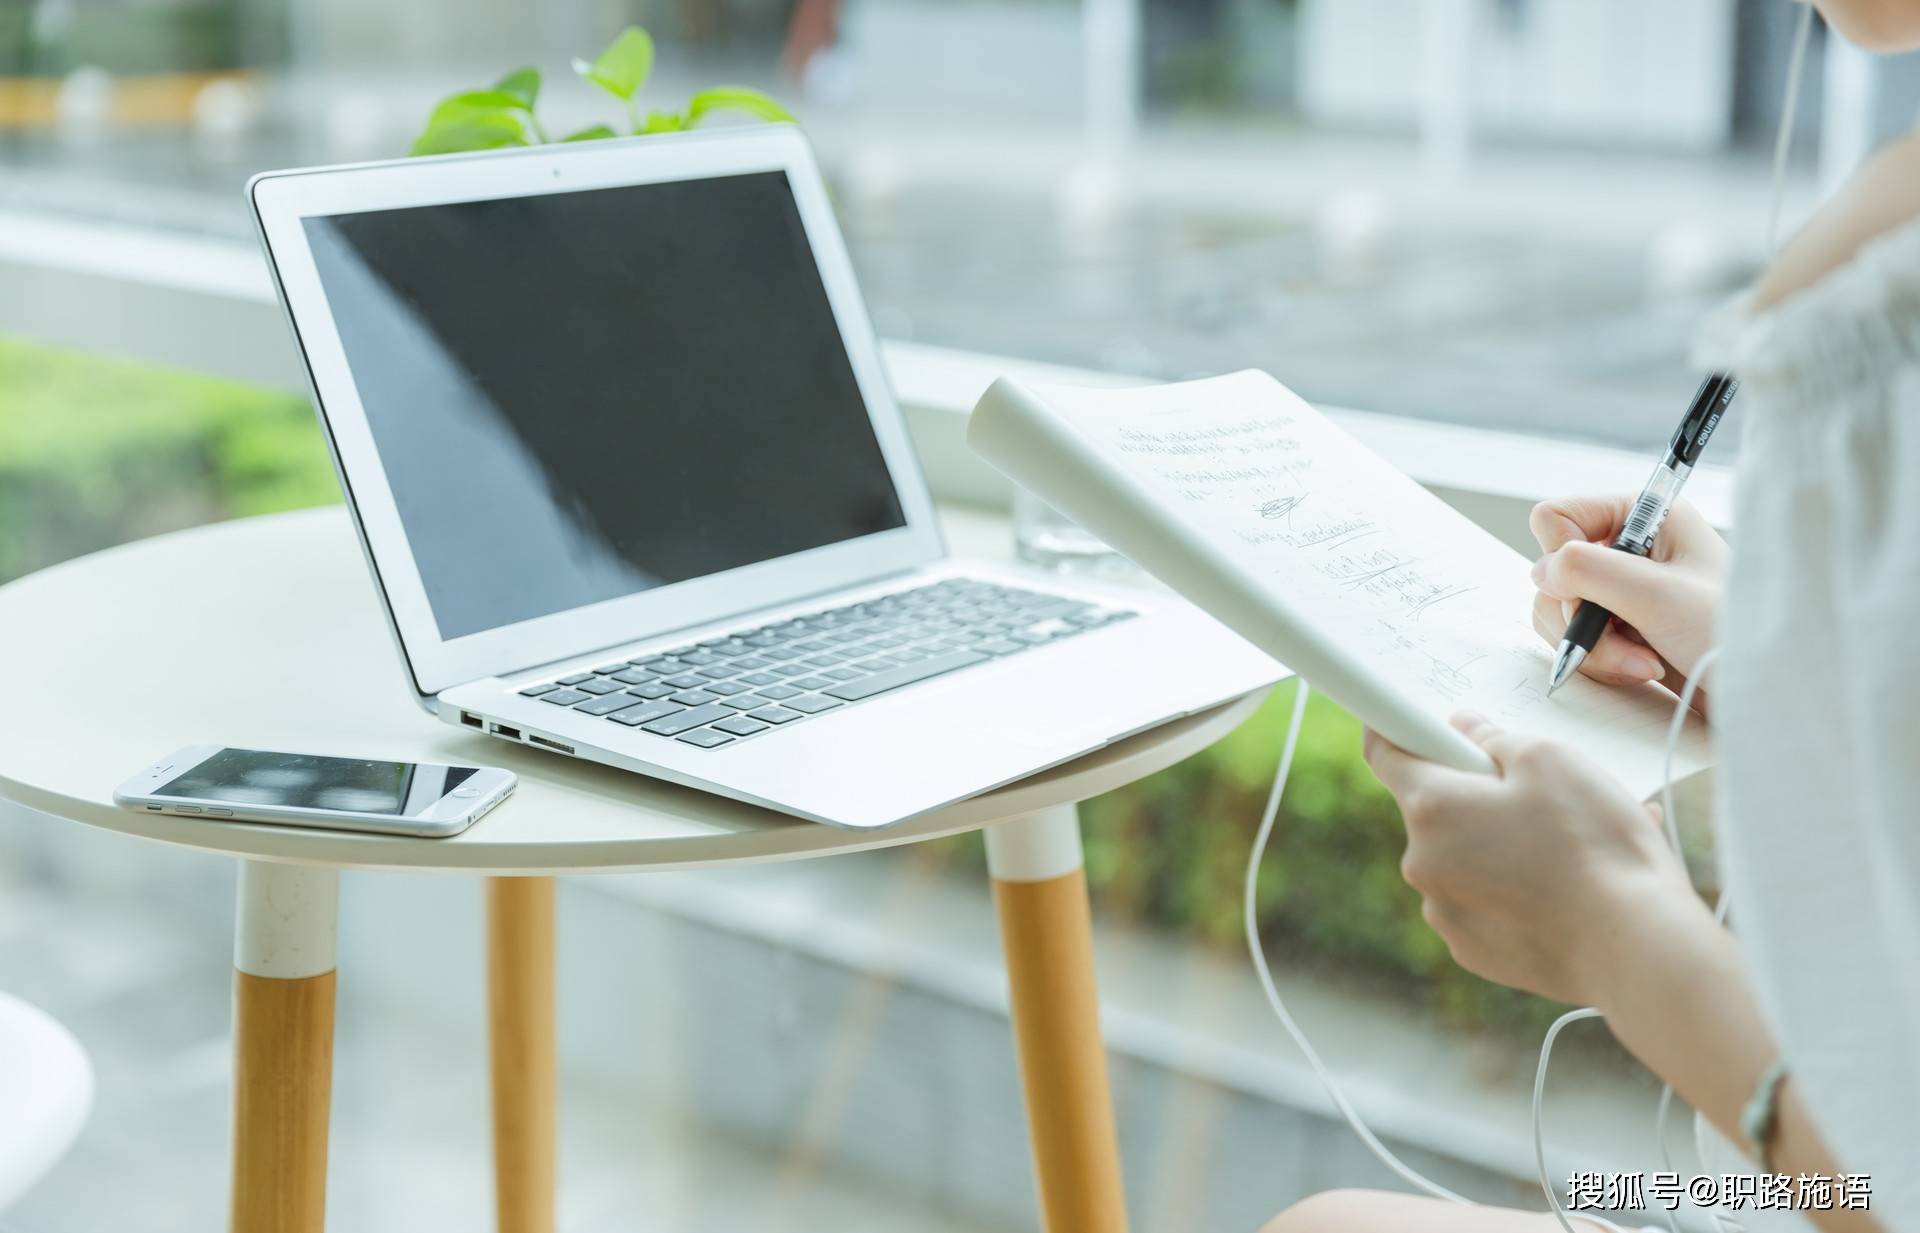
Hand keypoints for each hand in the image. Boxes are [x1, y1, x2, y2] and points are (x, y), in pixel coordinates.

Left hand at [1364, 713, 1709, 1007]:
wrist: (1635, 948)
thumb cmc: (1594, 845)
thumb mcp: (1552, 761)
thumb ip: (1495, 738)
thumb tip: (1466, 730)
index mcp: (1431, 808)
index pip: (1386, 755)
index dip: (1393, 729)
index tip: (1403, 721)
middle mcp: (1422, 864)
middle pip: (1435, 811)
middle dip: (1476, 795)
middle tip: (1535, 792)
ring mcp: (1445, 914)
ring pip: (1464, 859)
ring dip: (1501, 843)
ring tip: (1570, 844)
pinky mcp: (1474, 952)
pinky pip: (1484, 903)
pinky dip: (1514, 889)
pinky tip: (1566, 886)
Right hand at [1529, 495, 1726, 708]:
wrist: (1767, 691)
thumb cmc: (1732, 635)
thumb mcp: (1658, 595)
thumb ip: (1589, 570)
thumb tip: (1543, 572)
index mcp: (1645, 517)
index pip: (1557, 517)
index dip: (1562, 557)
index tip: (1596, 591)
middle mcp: (1630, 548)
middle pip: (1553, 573)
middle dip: (1583, 618)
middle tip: (1626, 640)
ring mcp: (1623, 591)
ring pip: (1559, 611)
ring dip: (1592, 646)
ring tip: (1641, 664)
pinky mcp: (1622, 629)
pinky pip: (1577, 640)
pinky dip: (1601, 661)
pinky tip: (1643, 670)